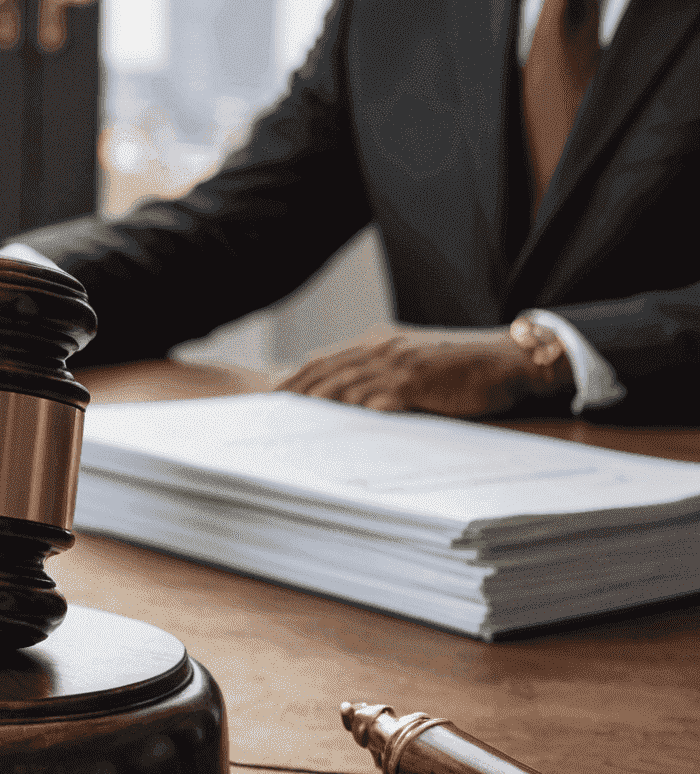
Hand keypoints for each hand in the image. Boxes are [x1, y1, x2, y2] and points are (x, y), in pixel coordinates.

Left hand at [275, 323, 570, 418]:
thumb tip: (353, 400)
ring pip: (342, 385)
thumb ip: (384, 377)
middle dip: (292, 394)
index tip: (270, 399)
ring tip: (285, 426)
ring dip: (312, 405)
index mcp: (380, 344)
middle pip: (324, 372)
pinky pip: (375, 399)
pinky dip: (350, 413)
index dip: (295, 380)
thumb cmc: (464, 368)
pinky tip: (332, 429)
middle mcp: (383, 349)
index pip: (325, 362)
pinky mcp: (417, 383)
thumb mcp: (417, 366)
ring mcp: (399, 365)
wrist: (510, 359)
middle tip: (263, 416)